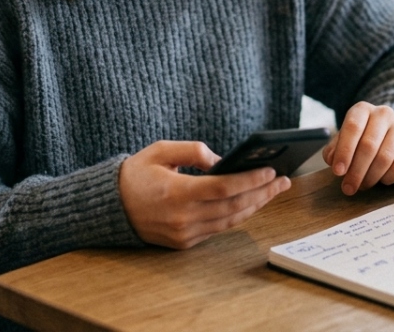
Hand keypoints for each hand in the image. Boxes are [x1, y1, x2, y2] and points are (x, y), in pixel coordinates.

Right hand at [119, 140, 290, 248]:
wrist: (110, 207)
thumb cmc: (136, 174)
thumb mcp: (160, 150)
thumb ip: (193, 151)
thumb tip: (222, 160)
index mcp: (177, 192)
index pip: (224, 188)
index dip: (251, 180)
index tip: (270, 170)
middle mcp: (183, 217)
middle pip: (233, 206)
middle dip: (263, 193)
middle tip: (283, 180)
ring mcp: (184, 234)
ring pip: (229, 221)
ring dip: (255, 206)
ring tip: (272, 191)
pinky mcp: (183, 243)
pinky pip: (217, 229)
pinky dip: (237, 216)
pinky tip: (250, 203)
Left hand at [322, 101, 393, 194]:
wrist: (393, 135)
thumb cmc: (364, 138)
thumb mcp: (346, 139)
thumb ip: (335, 148)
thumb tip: (332, 160)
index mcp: (363, 109)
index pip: (352, 128)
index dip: (344, 152)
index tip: (338, 172)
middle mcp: (384, 114)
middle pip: (369, 145)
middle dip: (356, 171)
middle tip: (348, 188)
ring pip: (384, 157)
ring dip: (371, 177)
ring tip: (362, 186)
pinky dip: (388, 178)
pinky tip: (381, 180)